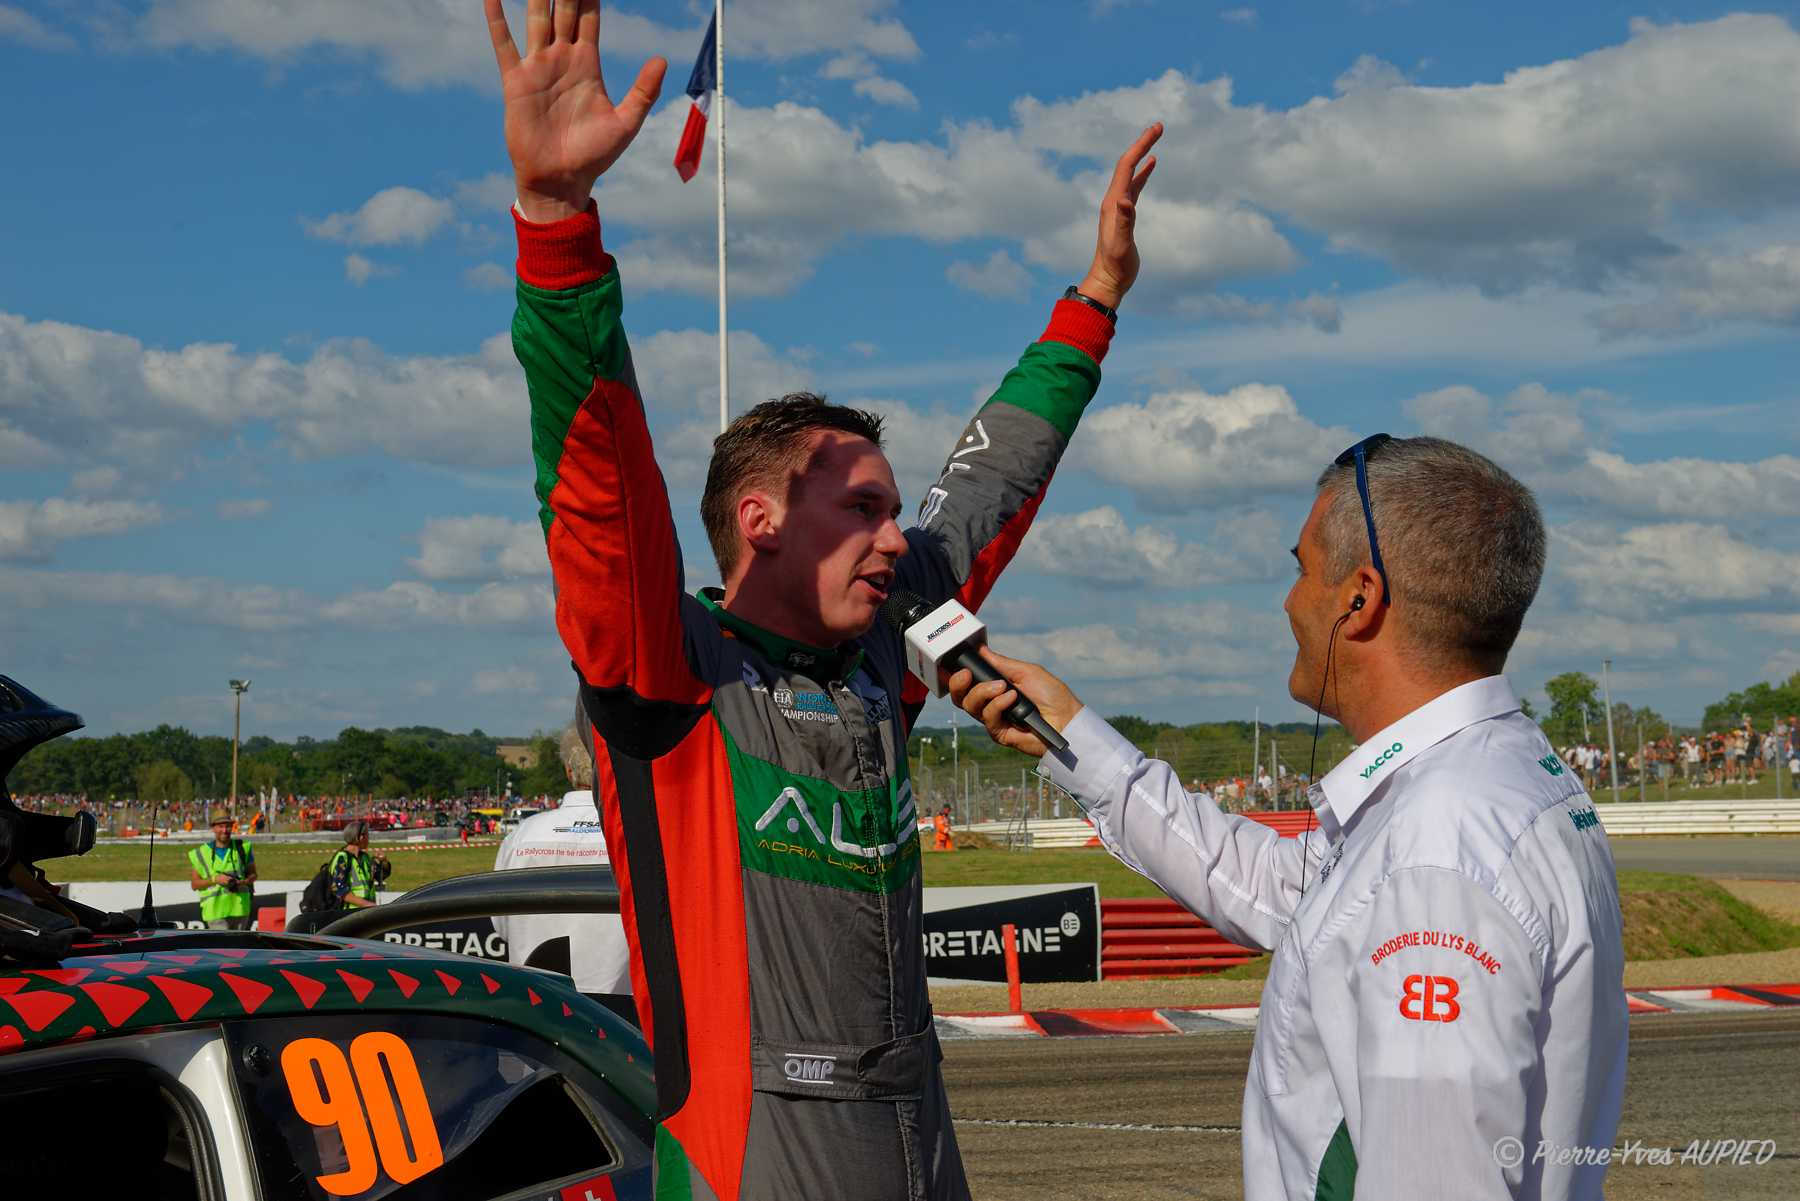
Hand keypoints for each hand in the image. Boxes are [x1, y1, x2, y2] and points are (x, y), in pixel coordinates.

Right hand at [485, 0, 666, 221]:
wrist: (561, 180)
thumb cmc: (594, 156)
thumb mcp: (626, 123)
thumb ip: (643, 91)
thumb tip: (661, 59)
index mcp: (588, 64)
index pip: (589, 16)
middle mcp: (562, 59)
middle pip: (562, 9)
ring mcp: (538, 67)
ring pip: (535, 19)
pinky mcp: (516, 82)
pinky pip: (505, 45)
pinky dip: (497, 20)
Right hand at [945, 646, 1081, 757]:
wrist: (1067, 719)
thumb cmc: (1052, 695)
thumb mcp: (1026, 672)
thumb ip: (1001, 663)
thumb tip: (981, 649)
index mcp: (995, 688)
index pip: (967, 684)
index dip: (956, 677)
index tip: (958, 666)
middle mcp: (991, 704)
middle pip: (961, 697)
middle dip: (958, 684)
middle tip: (967, 674)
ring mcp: (994, 719)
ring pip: (970, 706)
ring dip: (983, 692)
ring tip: (1004, 687)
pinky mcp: (999, 733)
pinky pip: (987, 717)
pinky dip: (998, 705)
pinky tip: (1012, 699)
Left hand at [1077, 123, 1161, 310]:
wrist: (1106, 281)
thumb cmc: (1115, 266)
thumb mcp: (1121, 246)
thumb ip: (1124, 223)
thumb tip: (1126, 199)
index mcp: (1113, 203)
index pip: (1127, 166)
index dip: (1141, 146)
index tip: (1157, 130)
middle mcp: (1113, 200)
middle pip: (1128, 164)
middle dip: (1143, 143)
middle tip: (1159, 126)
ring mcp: (1118, 206)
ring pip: (1131, 172)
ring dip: (1142, 154)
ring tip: (1155, 138)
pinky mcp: (1125, 214)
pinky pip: (1134, 186)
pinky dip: (1143, 172)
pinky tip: (1151, 165)